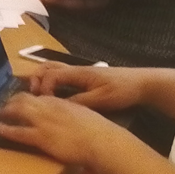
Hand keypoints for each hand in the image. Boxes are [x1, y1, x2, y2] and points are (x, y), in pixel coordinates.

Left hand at [0, 92, 119, 165]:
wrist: (101, 141)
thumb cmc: (99, 131)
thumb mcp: (84, 114)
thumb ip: (72, 113)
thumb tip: (68, 117)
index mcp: (60, 101)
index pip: (37, 96)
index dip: (26, 97)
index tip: (20, 101)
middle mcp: (49, 106)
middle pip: (23, 99)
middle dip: (12, 102)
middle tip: (4, 107)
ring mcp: (43, 121)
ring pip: (17, 111)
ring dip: (5, 112)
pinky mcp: (40, 136)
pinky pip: (17, 131)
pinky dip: (5, 129)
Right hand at [25, 62, 145, 112]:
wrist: (141, 83)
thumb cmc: (122, 90)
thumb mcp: (102, 99)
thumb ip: (80, 102)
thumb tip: (60, 107)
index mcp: (78, 73)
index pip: (51, 75)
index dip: (43, 87)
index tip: (44, 102)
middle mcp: (76, 69)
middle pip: (47, 66)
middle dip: (35, 78)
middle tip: (33, 95)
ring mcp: (79, 72)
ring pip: (52, 68)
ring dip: (41, 78)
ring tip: (38, 94)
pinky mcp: (84, 77)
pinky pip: (60, 74)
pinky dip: (50, 80)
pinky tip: (53, 94)